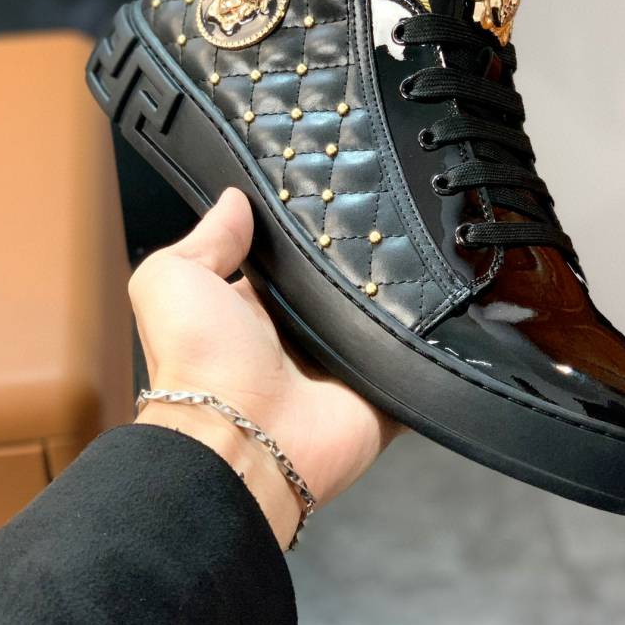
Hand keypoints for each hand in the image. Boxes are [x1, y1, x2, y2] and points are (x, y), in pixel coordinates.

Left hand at [129, 188, 400, 546]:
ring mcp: (346, 364)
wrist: (242, 441)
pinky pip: (418, 358)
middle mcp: (303, 334)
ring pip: (387, 314)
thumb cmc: (197, 362)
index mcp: (256, 306)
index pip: (292, 256)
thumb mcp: (171, 281)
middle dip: (367, 252)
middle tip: (396, 203)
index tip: (336, 182)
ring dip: (405, 288)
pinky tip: (453, 297)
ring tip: (432, 238)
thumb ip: (206, 239)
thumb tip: (236, 198)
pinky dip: (432, 338)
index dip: (309, 225)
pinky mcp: (384, 391)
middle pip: (345, 282)